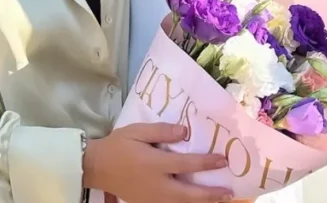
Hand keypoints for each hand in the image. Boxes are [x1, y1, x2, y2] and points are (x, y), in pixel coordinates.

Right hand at [83, 123, 232, 202]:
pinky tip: (196, 202)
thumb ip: (161, 131)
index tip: (223, 160)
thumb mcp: (137, 131)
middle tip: (230, 192)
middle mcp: (157, 184)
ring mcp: (153, 198)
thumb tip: (185, 131)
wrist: (97, 167)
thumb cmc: (118, 146)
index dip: (207, 162)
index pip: (187, 163)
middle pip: (190, 193)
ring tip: (219, 200)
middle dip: (211, 194)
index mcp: (155, 164)